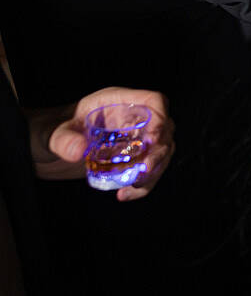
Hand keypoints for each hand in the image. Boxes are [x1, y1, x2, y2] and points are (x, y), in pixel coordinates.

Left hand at [33, 88, 173, 199]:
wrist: (40, 148)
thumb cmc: (47, 130)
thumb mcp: (52, 133)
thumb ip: (64, 139)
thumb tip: (80, 151)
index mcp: (118, 103)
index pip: (153, 101)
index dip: (160, 117)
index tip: (153, 139)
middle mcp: (131, 119)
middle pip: (164, 129)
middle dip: (159, 150)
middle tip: (145, 169)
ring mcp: (132, 140)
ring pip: (160, 152)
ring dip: (154, 170)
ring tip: (135, 185)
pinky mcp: (127, 160)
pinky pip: (146, 171)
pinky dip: (142, 185)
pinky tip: (125, 194)